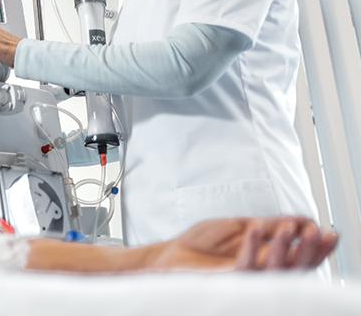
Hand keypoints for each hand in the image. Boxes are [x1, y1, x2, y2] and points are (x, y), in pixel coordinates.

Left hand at [147, 216, 336, 271]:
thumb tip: (303, 219)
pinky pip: (245, 267)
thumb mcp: (241, 228)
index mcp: (266, 264)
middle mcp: (260, 277)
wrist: (170, 256)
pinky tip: (256, 228)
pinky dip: (253, 247)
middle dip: (310, 251)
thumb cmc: (202, 245)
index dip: (317, 249)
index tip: (330, 232)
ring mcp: (245, 282)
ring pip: (275, 272)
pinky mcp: (226, 281)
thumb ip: (270, 226)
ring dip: (286, 249)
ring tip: (293, 227)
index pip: (300, 261)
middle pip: (295, 271)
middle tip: (319, 232)